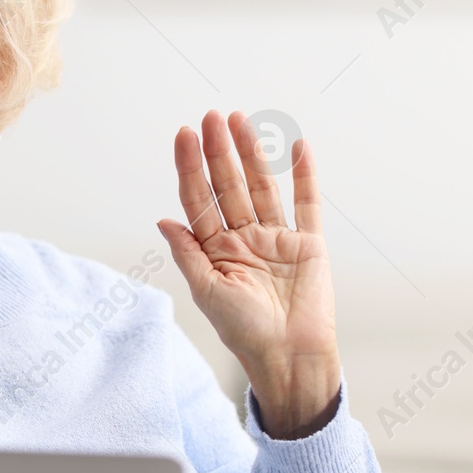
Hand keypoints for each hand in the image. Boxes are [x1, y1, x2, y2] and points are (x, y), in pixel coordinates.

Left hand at [157, 110, 341, 439]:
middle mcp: (244, 238)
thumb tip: (163, 220)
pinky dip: (304, 176)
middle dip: (219, 151)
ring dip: (252, 154)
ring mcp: (277, 238)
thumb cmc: (243, 332)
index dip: (190, 167)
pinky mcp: (308, 244)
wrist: (288, 356)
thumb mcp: (207, 293)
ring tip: (240, 121)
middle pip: (229, 185)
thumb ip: (188, 254)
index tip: (184, 135)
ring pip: (262, 186)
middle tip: (211, 116)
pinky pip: (306, 203)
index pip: (198, 199)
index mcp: (216, 250)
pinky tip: (296, 147)